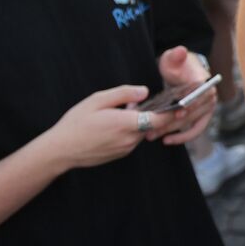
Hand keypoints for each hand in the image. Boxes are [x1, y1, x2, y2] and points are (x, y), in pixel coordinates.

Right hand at [45, 86, 173, 170]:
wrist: (59, 151)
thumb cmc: (76, 123)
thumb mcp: (97, 100)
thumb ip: (123, 94)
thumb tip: (145, 91)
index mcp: (126, 124)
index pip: (160, 119)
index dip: (174, 111)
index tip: (185, 103)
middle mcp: (130, 139)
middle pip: (152, 124)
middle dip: (152, 113)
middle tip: (141, 102)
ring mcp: (126, 149)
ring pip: (142, 131)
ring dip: (139, 122)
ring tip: (119, 113)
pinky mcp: (120, 154)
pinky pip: (132, 139)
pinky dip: (131, 130)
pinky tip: (114, 125)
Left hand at [151, 46, 215, 144]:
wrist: (183, 72)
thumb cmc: (177, 65)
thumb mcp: (173, 58)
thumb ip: (175, 55)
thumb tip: (180, 51)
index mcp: (204, 82)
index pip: (199, 96)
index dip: (190, 105)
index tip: (176, 113)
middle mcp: (210, 97)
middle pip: (193, 113)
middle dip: (172, 122)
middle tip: (151, 129)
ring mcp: (207, 108)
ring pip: (191, 123)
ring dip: (173, 131)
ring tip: (152, 136)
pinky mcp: (202, 117)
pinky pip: (196, 130)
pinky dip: (183, 137)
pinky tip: (167, 140)